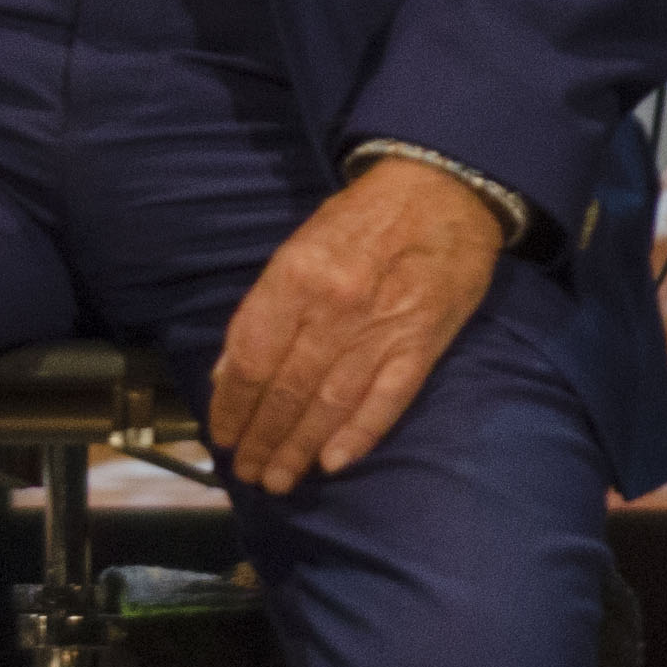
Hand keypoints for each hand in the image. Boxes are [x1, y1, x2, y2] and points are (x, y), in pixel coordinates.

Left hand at [209, 156, 505, 495]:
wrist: (443, 188)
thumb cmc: (364, 215)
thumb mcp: (300, 245)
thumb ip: (265, 308)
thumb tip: (228, 371)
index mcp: (296, 277)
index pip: (251, 357)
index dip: (231, 404)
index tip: (223, 435)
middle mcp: (334, 309)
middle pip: (286, 390)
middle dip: (262, 439)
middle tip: (247, 472)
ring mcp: (381, 330)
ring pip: (329, 405)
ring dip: (299, 449)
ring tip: (279, 479)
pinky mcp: (422, 344)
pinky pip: (386, 400)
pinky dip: (359, 435)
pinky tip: (333, 462)